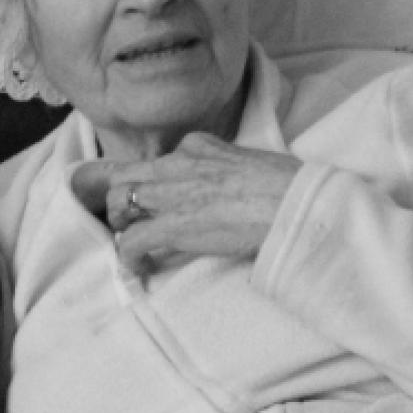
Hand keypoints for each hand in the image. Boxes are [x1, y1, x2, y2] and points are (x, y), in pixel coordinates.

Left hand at [70, 134, 300, 271]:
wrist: (292, 205)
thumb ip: (229, 167)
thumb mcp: (250, 160)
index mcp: (197, 146)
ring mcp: (172, 194)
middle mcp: (177, 164)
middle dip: (121, 194)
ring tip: (131, 239)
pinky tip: (138, 266)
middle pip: (127, 173)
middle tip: (129, 216)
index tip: (162, 195)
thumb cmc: (287, 185)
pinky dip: (128, 255)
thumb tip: (232, 185)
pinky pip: (132, 239)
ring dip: (120, 221)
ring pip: (120, 200)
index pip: (162, 158)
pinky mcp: (173, 226)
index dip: (156, 179)